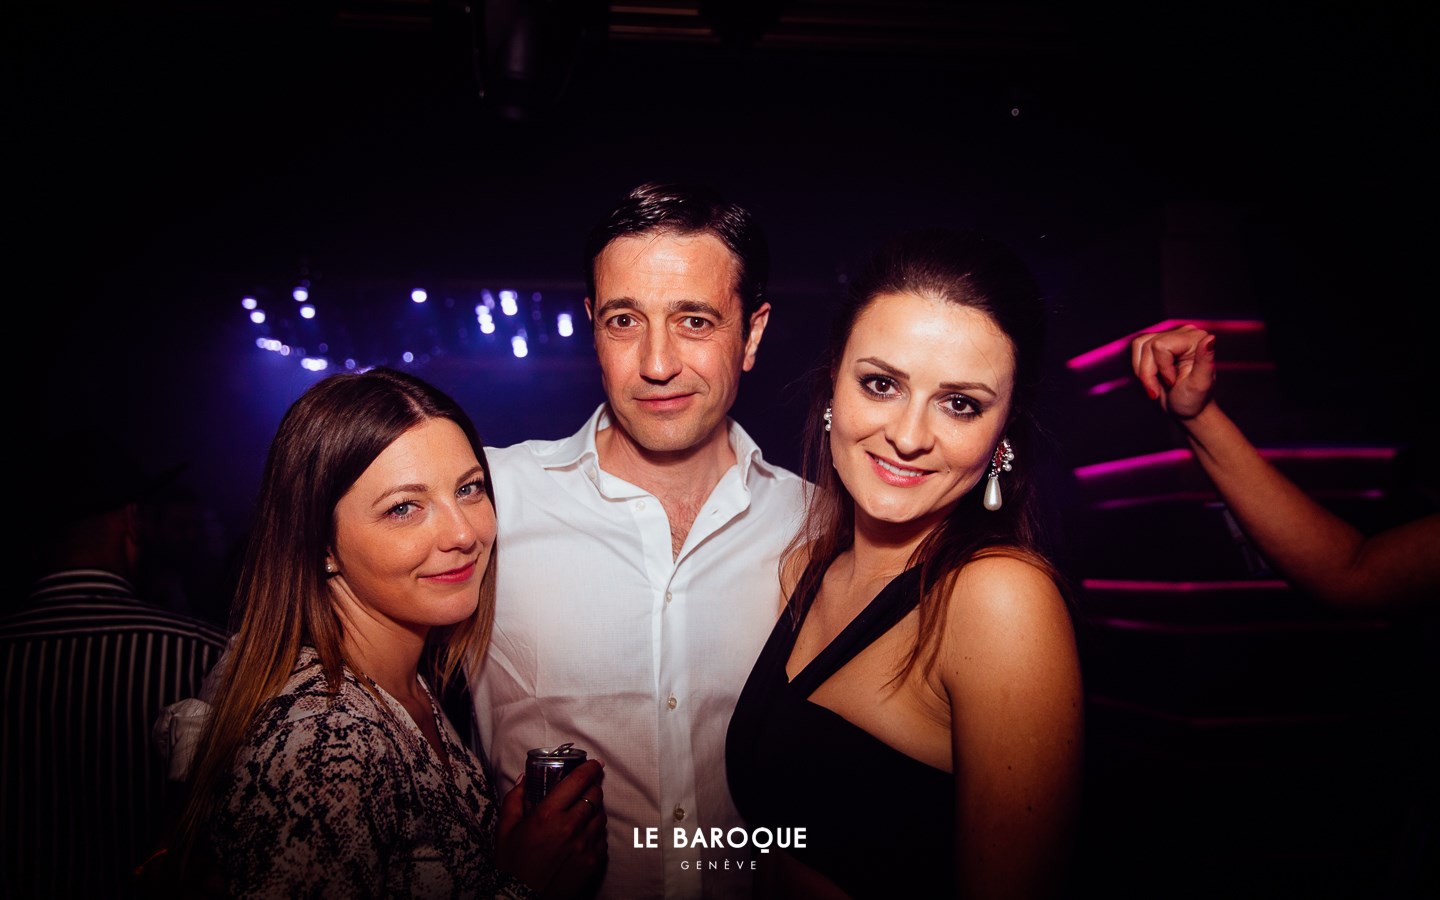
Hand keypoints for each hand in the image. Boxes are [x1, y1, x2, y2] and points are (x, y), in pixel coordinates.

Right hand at [496, 759, 607, 898]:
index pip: (576, 781)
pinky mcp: (593, 863)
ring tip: (585, 811)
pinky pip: (602, 839)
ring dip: (595, 809)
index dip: (589, 769)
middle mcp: (570, 827)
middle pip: (594, 796)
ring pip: (601, 816)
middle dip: (593, 786)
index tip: (594, 764)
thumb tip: (525, 778)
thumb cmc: (512, 867)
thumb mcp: (505, 830)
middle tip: (589, 785)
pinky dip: (596, 833)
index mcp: (547, 815)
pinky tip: (586, 834)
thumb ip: (515, 799)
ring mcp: (584, 846)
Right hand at [1131, 323, 1217, 418]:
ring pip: (1139, 345)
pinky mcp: (1156, 342)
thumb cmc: (1193, 399)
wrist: (1185, 407)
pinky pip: (1137, 347)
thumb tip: (1210, 339)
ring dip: (1143, 371)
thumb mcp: (1200, 383)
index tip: (1172, 383)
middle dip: (1149, 372)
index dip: (1161, 367)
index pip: (1160, 345)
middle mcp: (1184, 333)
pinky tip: (1152, 377)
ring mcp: (1169, 336)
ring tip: (1156, 384)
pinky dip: (1139, 367)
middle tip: (1161, 387)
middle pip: (1148, 345)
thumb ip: (1205, 360)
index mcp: (1196, 339)